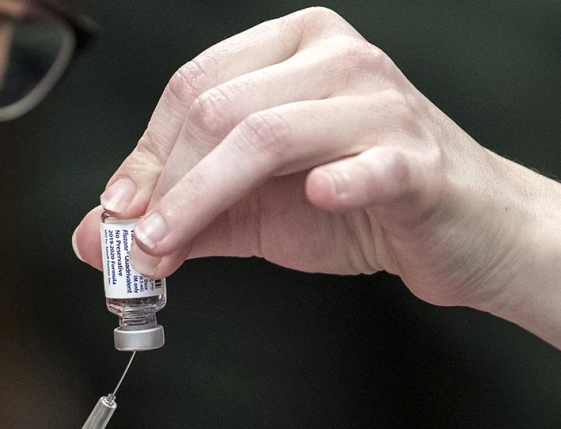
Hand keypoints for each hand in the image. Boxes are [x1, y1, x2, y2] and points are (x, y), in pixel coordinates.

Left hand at [73, 7, 537, 309]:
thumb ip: (184, 216)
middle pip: (218, 109)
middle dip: (165, 184)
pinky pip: (370, 163)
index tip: (119, 211)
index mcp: (293, 50)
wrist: (465, 233)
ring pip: (267, 135)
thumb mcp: (257, 207)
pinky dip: (339, 181)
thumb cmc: (362, 207)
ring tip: (169, 247)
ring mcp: (382, 103)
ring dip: (203, 198)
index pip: (194, 87)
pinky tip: (317, 199)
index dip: (146, 153)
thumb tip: (95, 236)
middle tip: (137, 244)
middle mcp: (336, 60)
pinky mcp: (419, 158)